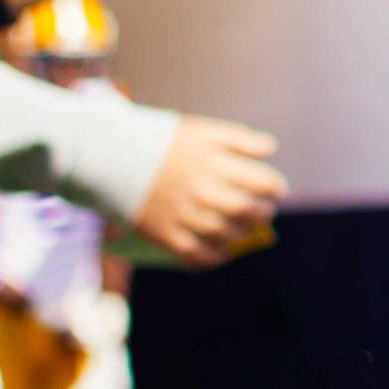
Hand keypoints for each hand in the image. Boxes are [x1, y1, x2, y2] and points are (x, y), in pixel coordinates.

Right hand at [130, 117, 284, 267]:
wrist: (112, 158)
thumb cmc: (164, 142)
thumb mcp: (203, 131)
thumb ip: (239, 139)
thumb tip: (270, 149)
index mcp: (214, 163)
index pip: (262, 182)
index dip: (275, 189)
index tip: (276, 191)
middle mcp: (201, 190)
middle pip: (246, 210)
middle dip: (262, 213)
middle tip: (264, 211)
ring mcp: (182, 215)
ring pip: (225, 234)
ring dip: (242, 234)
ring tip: (244, 227)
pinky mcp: (164, 235)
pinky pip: (196, 255)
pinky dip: (214, 257)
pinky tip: (222, 252)